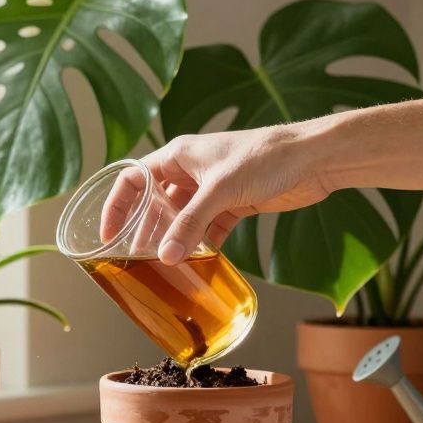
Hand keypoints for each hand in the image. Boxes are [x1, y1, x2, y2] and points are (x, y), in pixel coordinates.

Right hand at [104, 124, 334, 264]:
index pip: (133, 178)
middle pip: (156, 202)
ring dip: (175, 240)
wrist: (313, 159)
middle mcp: (191, 170)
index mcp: (178, 156)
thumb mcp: (220, 190)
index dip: (117, 205)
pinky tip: (200, 262)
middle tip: (137, 259)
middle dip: (146, 230)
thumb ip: (190, 224)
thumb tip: (165, 256)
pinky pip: (209, 227)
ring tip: (165, 266)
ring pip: (183, 218)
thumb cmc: (265, 157)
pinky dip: (204, 243)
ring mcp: (213, 188)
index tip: (109, 234)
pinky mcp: (235, 203)